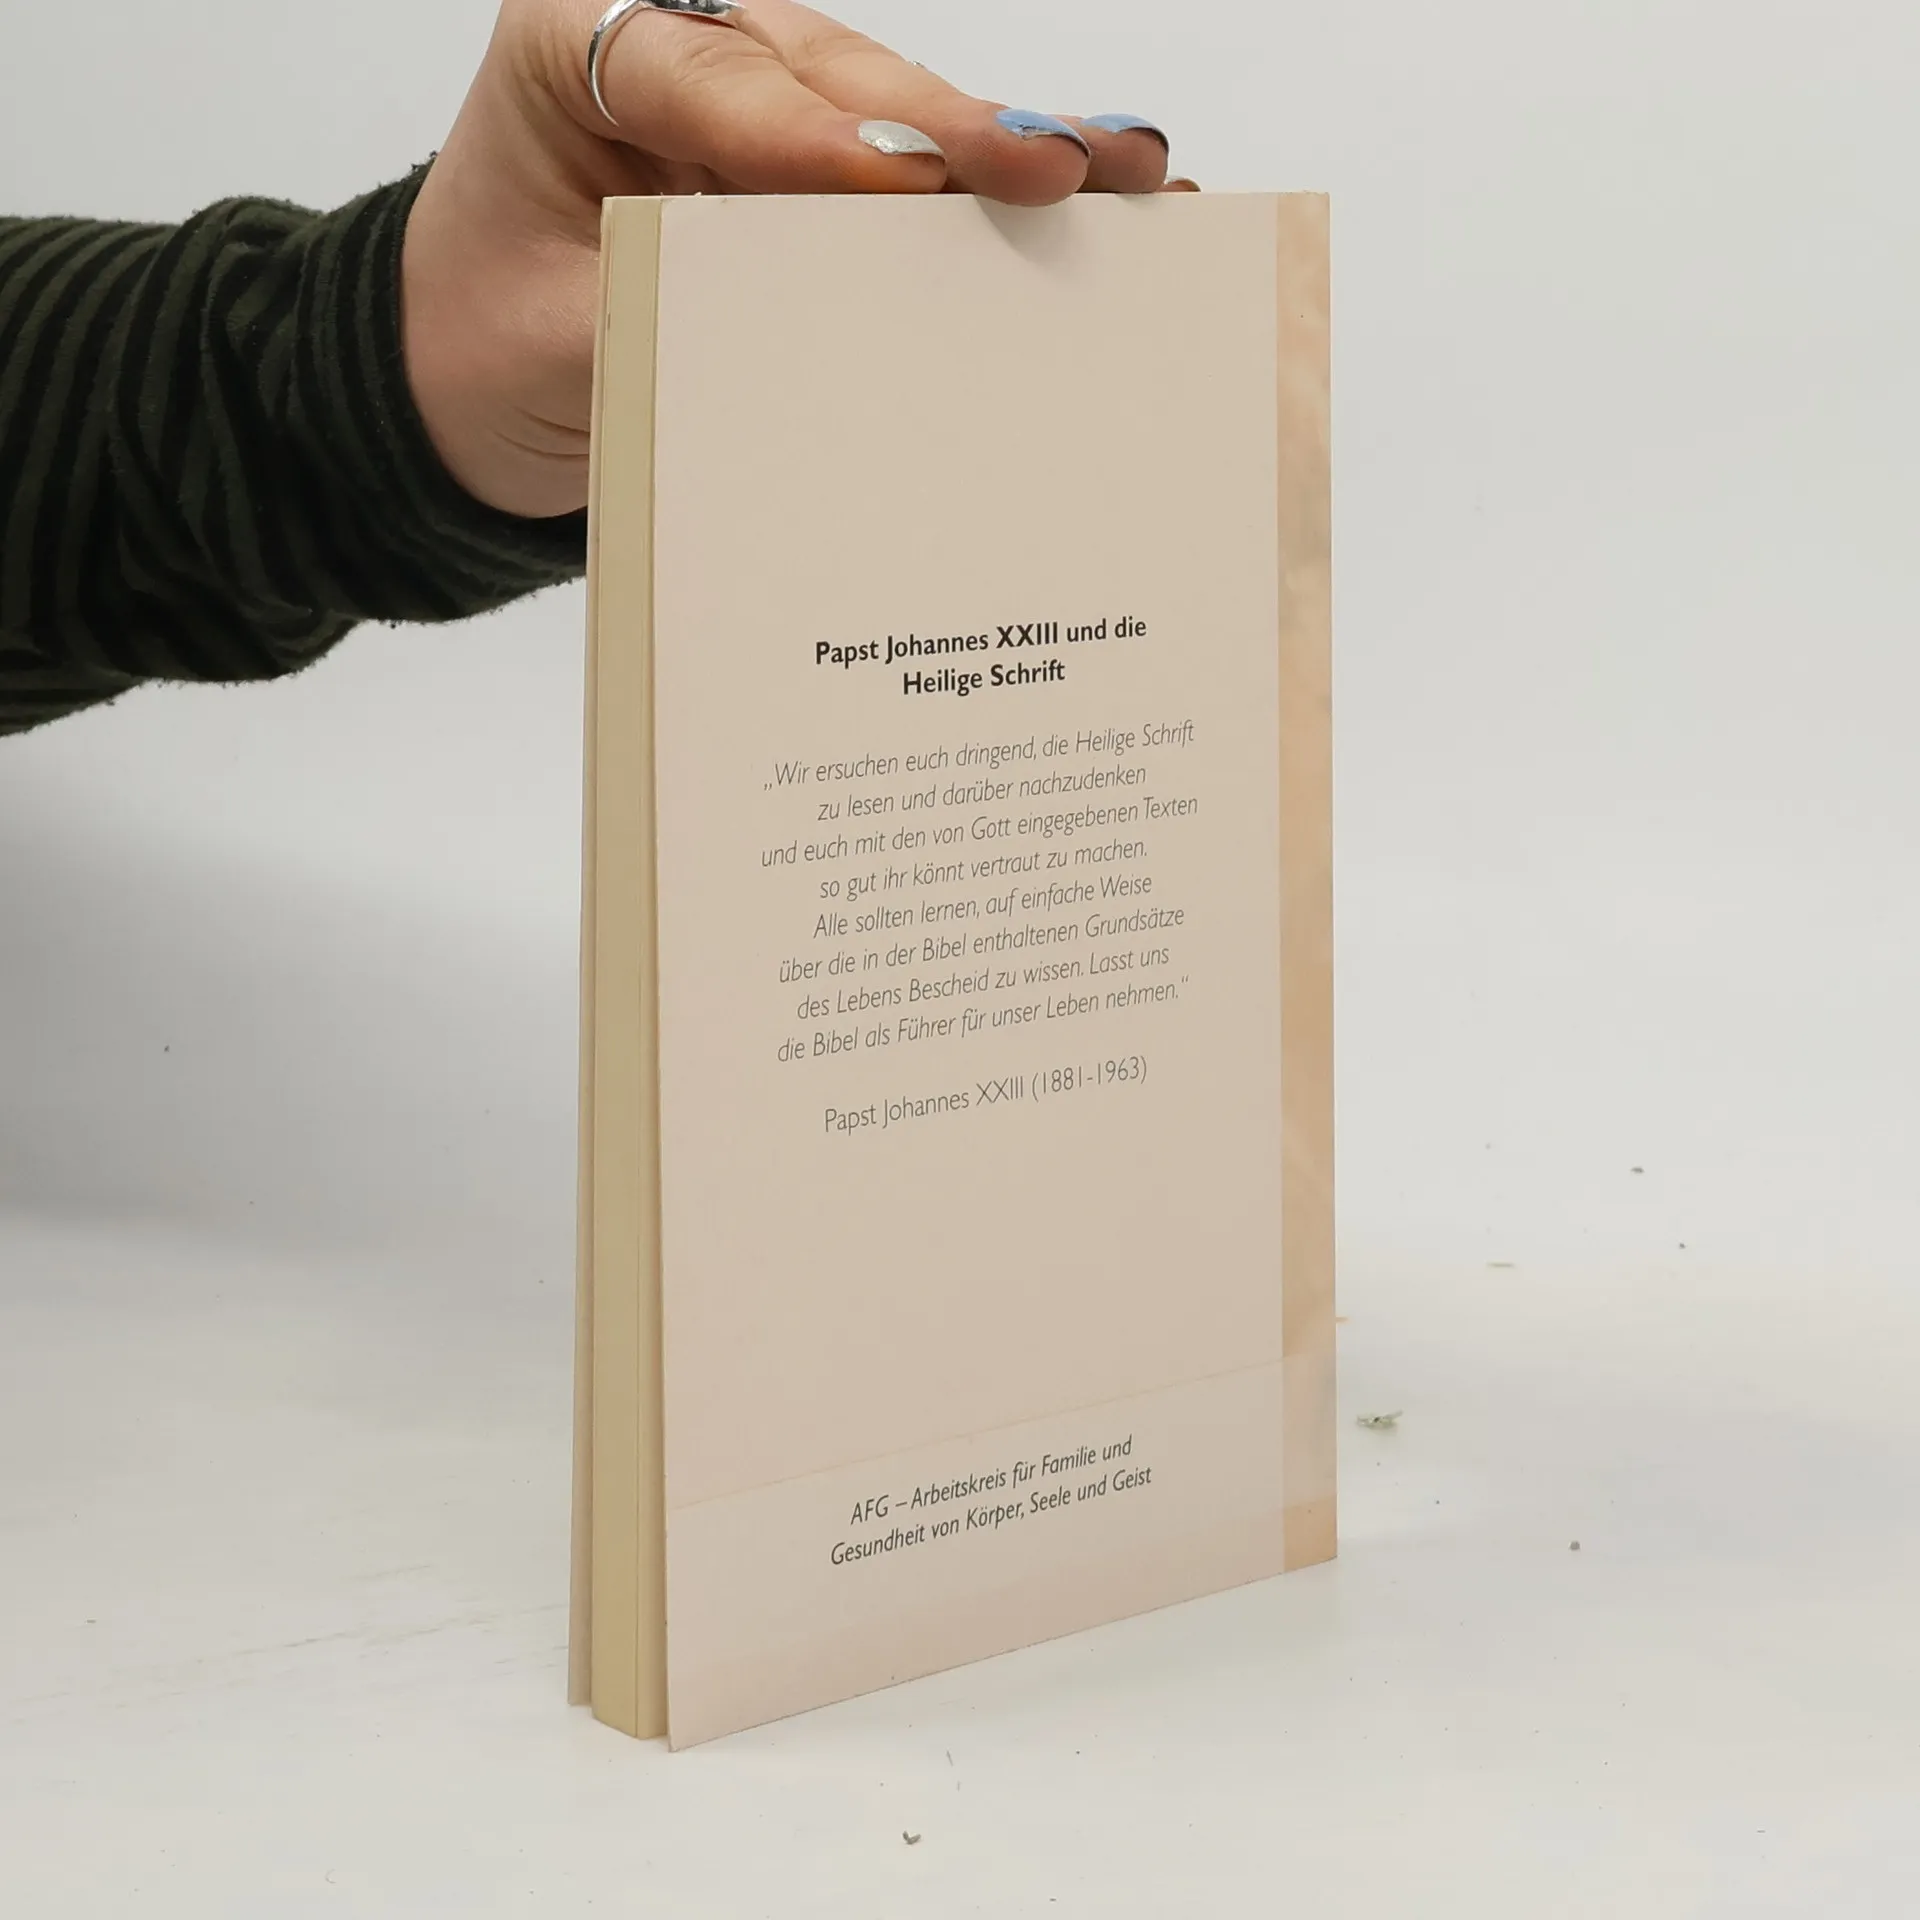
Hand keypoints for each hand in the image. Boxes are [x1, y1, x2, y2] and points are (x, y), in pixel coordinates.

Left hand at [402, 0, 1191, 519]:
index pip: (700, 76)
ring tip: (1123, 169)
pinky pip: (905, 166)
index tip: (898, 182)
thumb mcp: (549, 342)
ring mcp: (751, 96)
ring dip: (1006, 143)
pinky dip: (991, 188)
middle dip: (946, 126)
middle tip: (1055, 166)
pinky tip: (1094, 186)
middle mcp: (673, 42)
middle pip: (824, 71)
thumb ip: (656, 315)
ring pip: (889, 104)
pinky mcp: (804, 160)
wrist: (466, 373)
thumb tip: (802, 330)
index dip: (805, 133)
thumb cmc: (486, 341)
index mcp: (574, 45)